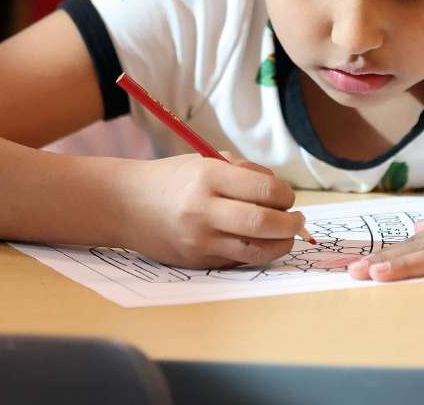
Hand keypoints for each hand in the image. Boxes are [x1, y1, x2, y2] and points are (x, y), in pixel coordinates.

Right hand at [118, 154, 305, 269]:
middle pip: (264, 224)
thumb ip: (246, 174)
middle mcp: (204, 210)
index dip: (286, 196)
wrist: (126, 204)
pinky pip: (238, 260)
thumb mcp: (207, 162)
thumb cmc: (175, 179)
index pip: (265, 191)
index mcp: (208, 177)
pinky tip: (258, 242)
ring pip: (256, 250)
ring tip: (286, 235)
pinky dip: (256, 252)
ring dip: (281, 244)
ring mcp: (200, 240)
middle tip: (297, 220)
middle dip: (291, 224)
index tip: (287, 197)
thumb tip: (284, 196)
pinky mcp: (197, 261)